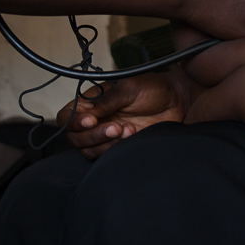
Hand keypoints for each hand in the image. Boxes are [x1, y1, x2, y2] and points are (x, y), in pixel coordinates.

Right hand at [57, 72, 187, 158]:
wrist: (177, 101)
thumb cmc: (152, 88)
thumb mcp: (128, 88)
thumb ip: (106, 100)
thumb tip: (87, 112)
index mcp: (92, 101)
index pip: (67, 115)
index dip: (74, 120)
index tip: (91, 120)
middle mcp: (95, 118)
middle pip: (74, 136)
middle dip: (93, 134)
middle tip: (116, 127)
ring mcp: (105, 134)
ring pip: (87, 148)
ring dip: (105, 142)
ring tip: (127, 130)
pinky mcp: (118, 147)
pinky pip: (104, 156)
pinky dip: (114, 149)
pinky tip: (132, 135)